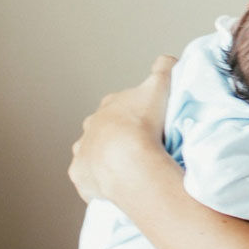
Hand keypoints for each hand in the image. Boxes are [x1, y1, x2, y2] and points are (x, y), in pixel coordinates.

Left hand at [68, 55, 177, 203]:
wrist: (128, 160)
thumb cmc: (143, 125)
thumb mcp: (159, 87)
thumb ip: (163, 70)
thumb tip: (167, 60)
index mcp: (109, 107)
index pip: (119, 108)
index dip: (133, 117)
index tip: (146, 127)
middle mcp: (90, 127)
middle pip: (102, 131)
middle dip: (116, 139)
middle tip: (138, 151)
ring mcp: (83, 152)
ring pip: (92, 154)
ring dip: (105, 161)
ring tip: (126, 171)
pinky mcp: (81, 175)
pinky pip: (89, 180)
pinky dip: (99, 183)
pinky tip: (114, 188)